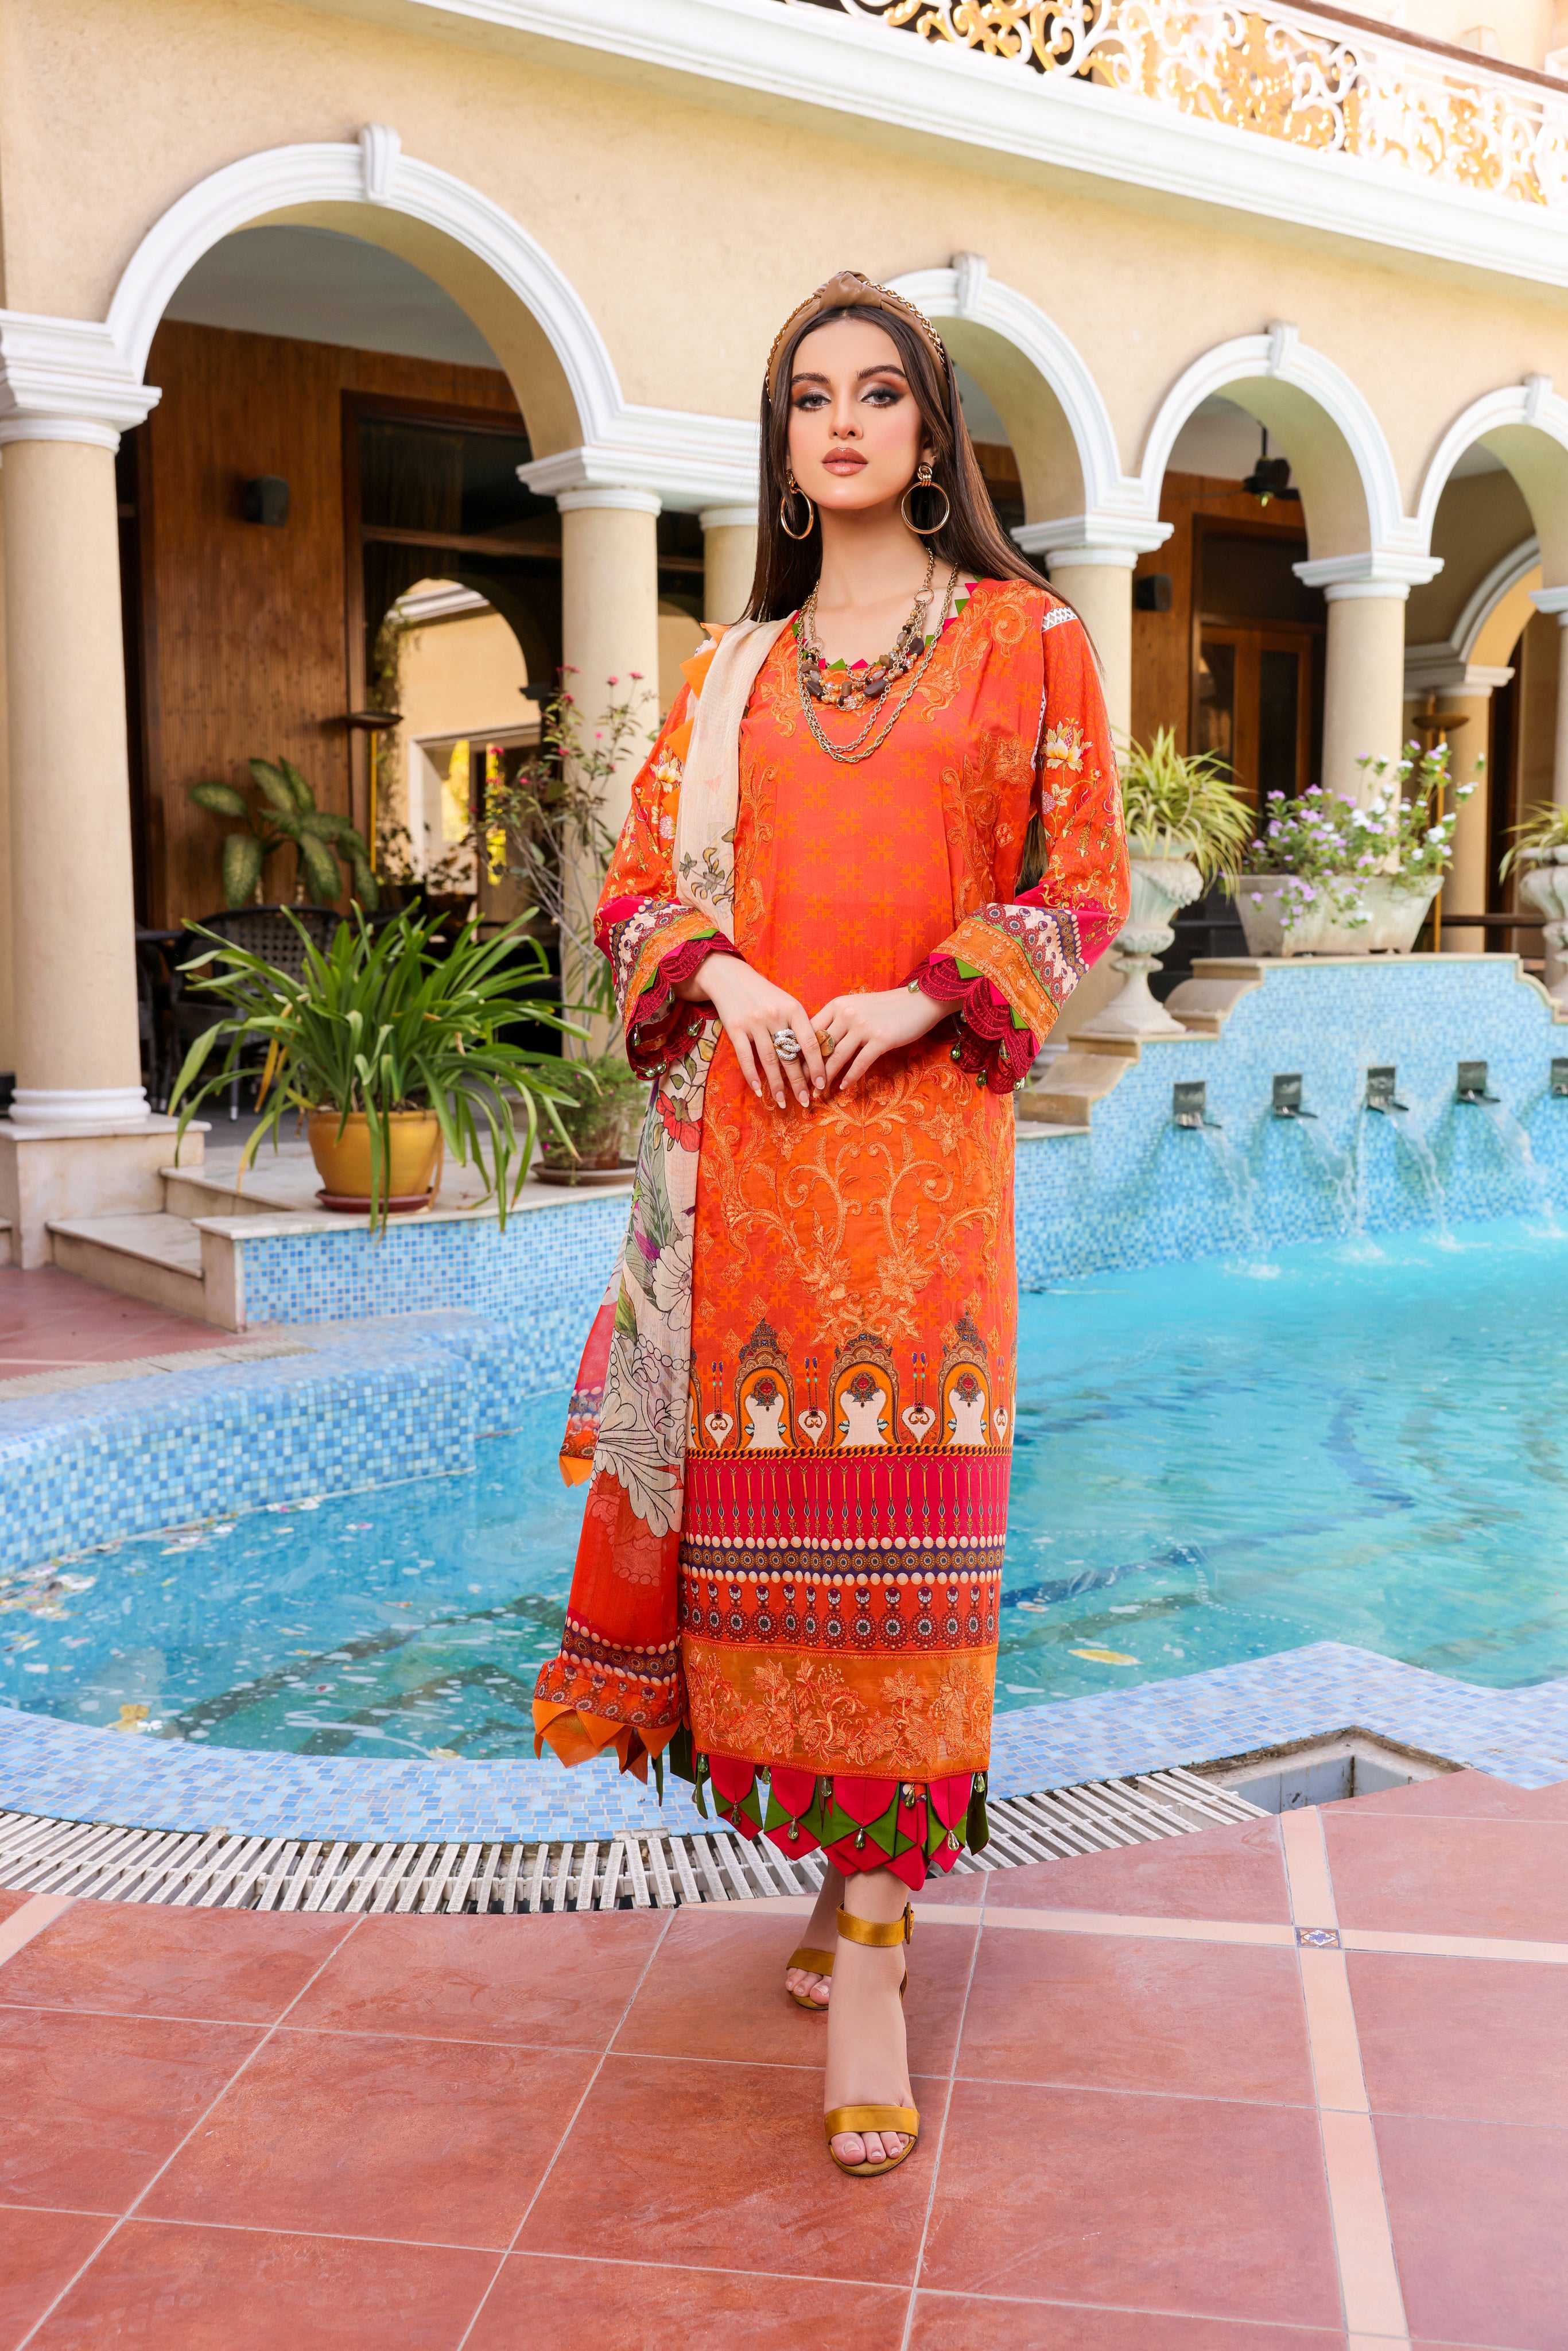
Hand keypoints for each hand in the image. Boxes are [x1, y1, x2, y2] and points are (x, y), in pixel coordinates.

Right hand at [674, 951, 826, 1107]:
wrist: (732, 977)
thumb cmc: (765, 995)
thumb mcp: (787, 1003)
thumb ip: (800, 1026)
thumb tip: (815, 1058)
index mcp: (794, 1009)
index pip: (810, 1043)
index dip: (817, 1066)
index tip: (822, 1085)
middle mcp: (775, 1016)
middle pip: (790, 1055)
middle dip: (799, 1082)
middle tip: (805, 1101)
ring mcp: (755, 1022)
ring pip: (769, 1060)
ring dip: (777, 1084)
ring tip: (782, 1102)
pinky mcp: (735, 1028)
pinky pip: (746, 1057)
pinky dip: (752, 1075)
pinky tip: (759, 1090)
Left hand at [810, 985, 947, 1090]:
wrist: (918, 1001)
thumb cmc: (885, 1007)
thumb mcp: (856, 1006)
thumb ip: (838, 1020)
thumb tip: (819, 1042)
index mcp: (837, 1005)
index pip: (811, 1030)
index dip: (800, 1050)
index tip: (793, 1068)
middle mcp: (847, 1014)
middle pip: (821, 1046)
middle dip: (809, 1069)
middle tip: (801, 1086)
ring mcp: (863, 1026)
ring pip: (837, 1056)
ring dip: (826, 1077)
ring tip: (819, 1092)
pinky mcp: (880, 1039)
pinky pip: (860, 1062)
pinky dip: (850, 1077)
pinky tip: (843, 1087)